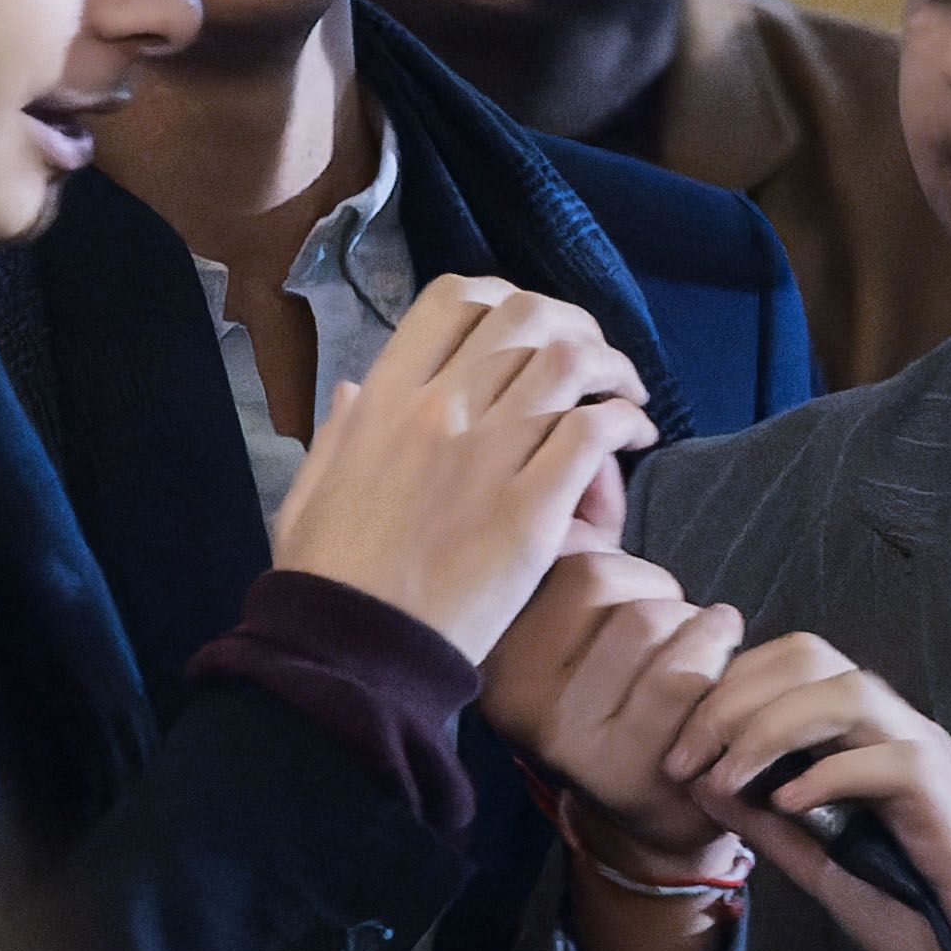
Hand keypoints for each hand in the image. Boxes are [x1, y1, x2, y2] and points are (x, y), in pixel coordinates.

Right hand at [271, 276, 654, 663]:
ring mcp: (486, 457)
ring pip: (568, 363)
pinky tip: (636, 435)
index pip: (456, 300)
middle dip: (573, 325)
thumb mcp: (314, 487)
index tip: (531, 328)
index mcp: (384, 400)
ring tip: (627, 393)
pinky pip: (593, 432)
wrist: (352, 652)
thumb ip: (341, 430)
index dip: (506, 299)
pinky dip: (625, 420)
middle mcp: (437, 411)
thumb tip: (356, 387)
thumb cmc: (328, 576)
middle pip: (526, 318)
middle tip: (593, 358)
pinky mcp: (531, 511)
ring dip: (611, 366)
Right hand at [481, 551, 740, 875]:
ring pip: (649, 622)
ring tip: (697, 650)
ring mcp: (562, 737)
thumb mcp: (588, 609)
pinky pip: (683, 676)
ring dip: (693, 625)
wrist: (654, 807)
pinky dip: (716, 654)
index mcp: (494, 650)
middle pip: (604, 580)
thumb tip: (595, 449)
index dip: (626, 569)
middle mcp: (511, 696)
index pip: (569, 559)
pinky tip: (723, 664)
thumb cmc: (627, 689)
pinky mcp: (619, 768)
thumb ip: (585, 525)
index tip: (634, 605)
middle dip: (658, 594)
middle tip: (668, 633)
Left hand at [661, 635, 950, 950]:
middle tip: (685, 757)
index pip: (789, 665)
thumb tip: (704, 785)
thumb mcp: (824, 868)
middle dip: (733, 696)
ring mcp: (924, 752)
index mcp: (862, 737)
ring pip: (845, 688)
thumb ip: (771, 826)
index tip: (676, 750)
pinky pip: (883, 755)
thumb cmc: (924, 917)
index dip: (724, 690)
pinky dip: (825, 773)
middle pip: (810, 655)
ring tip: (726, 776)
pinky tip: (786, 805)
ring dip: (768, 725)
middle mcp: (894, 727)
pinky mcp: (945, 791)